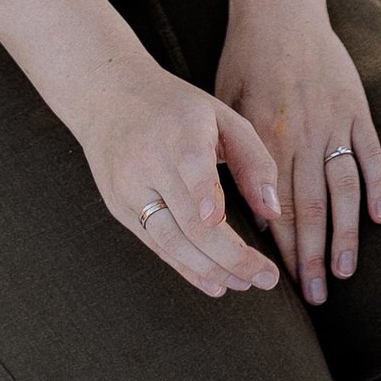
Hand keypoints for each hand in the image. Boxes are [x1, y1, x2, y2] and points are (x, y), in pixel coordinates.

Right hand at [72, 57, 283, 299]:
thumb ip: (252, 159)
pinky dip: (185, 267)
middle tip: (265, 278)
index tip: (217, 218)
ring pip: (169, 239)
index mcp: (180, 127)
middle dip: (230, 255)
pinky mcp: (119, 207)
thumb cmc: (177, 109)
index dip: (201, 192)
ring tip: (244, 283)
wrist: (107, 97)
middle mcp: (149, 158)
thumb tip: (272, 210)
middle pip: (187, 217)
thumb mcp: (221, 117)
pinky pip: (155, 244)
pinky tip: (214, 282)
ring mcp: (129, 186)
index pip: (189, 163)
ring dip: (210, 268)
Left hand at [216, 0, 380, 306]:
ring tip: (346, 271)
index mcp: (267, 139)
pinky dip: (378, 187)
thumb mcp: (227, 107)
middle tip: (318, 297)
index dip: (284, 250)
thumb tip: (245, 211)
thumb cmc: (245, 61)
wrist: (279, 10)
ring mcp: (334, 122)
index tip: (286, 286)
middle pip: (311, 209)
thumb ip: (237, 157)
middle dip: (314, 257)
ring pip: (344, 189)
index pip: (278, 208)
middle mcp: (302, 136)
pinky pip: (371, 154)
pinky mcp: (356, 108)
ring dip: (346, 233)